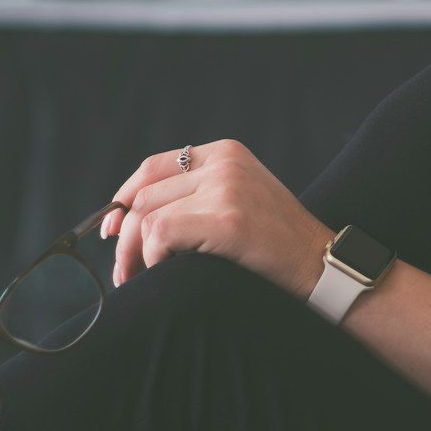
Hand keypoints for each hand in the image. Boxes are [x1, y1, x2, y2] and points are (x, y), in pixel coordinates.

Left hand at [99, 139, 333, 300]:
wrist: (320, 262)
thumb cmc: (277, 242)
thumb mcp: (240, 199)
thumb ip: (197, 194)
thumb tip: (127, 216)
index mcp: (227, 152)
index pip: (153, 167)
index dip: (123, 199)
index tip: (110, 230)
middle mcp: (225, 163)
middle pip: (145, 195)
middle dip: (124, 237)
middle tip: (124, 271)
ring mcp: (227, 188)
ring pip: (148, 217)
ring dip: (135, 254)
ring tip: (138, 277)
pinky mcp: (226, 218)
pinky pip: (161, 234)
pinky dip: (152, 258)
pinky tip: (163, 272)